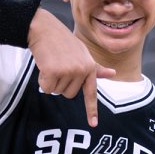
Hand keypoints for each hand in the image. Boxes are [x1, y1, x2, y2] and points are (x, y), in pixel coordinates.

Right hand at [30, 11, 115, 126]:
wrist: (45, 29)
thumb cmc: (63, 42)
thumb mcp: (83, 54)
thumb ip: (95, 68)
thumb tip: (112, 73)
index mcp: (90, 67)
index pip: (91, 92)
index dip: (91, 110)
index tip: (93, 125)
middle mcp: (81, 70)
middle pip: (68, 94)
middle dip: (61, 84)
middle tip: (59, 66)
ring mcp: (68, 71)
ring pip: (56, 91)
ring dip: (51, 81)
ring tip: (52, 63)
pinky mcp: (53, 72)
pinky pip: (46, 88)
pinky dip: (42, 80)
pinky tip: (44, 65)